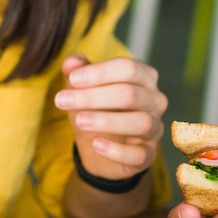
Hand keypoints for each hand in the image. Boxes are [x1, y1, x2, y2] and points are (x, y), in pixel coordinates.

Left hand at [54, 53, 166, 178]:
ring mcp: (155, 128)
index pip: (128, 68)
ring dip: (107, 121)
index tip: (72, 79)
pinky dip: (117, 151)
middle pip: (131, 94)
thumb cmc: (95, 108)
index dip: (99, 72)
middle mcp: (155, 100)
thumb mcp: (83, 88)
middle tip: (61, 100)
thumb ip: (77, 72)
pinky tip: (96, 145)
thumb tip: (70, 63)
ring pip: (141, 122)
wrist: (97, 145)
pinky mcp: (149, 154)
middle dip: (94, 97)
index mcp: (144, 76)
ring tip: (79, 121)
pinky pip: (139, 155)